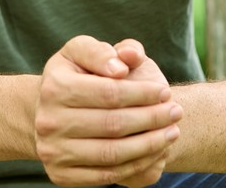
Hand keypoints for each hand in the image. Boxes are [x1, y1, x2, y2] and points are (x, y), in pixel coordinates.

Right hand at [34, 35, 181, 187]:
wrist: (49, 111)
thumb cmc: (76, 75)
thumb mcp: (84, 51)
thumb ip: (104, 51)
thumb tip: (124, 62)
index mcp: (55, 86)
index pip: (109, 92)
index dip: (142, 93)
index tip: (165, 92)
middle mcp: (49, 121)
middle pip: (113, 124)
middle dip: (152, 118)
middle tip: (176, 112)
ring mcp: (53, 151)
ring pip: (112, 153)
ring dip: (150, 145)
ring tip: (172, 132)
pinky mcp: (60, 175)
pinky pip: (106, 175)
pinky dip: (136, 165)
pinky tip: (155, 152)